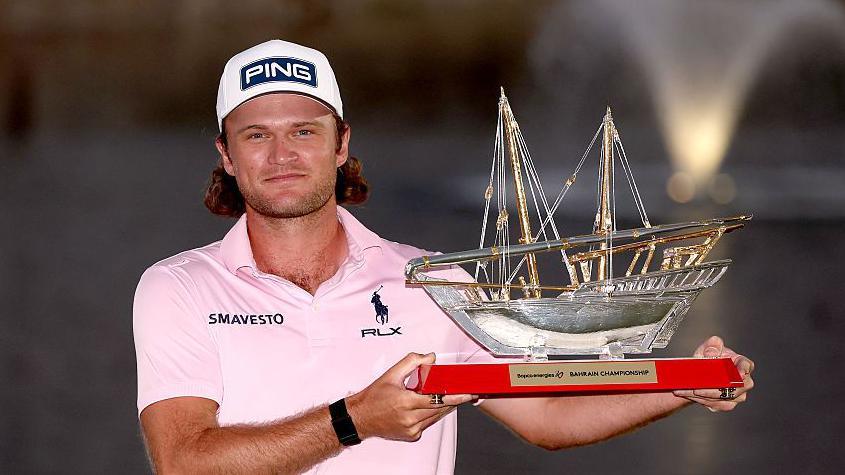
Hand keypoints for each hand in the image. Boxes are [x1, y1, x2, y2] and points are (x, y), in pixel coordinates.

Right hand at [346, 352, 476, 441]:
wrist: (360, 418)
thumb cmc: (374, 397)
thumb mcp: (391, 374)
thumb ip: (412, 362)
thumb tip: (430, 357)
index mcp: (406, 402)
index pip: (437, 399)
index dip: (455, 396)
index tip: (467, 393)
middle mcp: (410, 418)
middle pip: (440, 409)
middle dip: (453, 399)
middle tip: (462, 390)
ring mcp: (411, 429)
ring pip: (436, 417)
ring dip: (444, 407)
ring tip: (446, 396)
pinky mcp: (412, 435)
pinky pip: (428, 423)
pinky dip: (432, 414)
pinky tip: (429, 406)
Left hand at [673, 335, 754, 412]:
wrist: (698, 374)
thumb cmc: (707, 358)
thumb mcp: (707, 348)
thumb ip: (712, 345)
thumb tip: (711, 353)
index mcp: (740, 363)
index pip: (746, 365)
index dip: (744, 370)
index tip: (739, 374)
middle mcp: (743, 380)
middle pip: (736, 387)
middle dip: (715, 388)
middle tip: (697, 387)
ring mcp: (738, 394)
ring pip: (725, 398)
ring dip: (705, 395)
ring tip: (687, 390)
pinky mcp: (728, 403)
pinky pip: (718, 405)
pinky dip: (703, 400)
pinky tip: (691, 395)